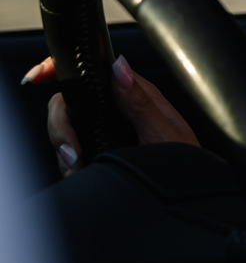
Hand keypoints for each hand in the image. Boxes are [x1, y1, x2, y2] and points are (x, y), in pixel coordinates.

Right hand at [24, 55, 198, 177]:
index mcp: (137, 96)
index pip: (95, 72)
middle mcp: (119, 111)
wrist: (188, 195)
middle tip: (73, 150)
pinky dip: (70, 164)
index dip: (64, 69)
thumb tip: (119, 67)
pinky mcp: (99, 152)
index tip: (41, 75)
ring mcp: (107, 132)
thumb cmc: (187, 164)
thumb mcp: (165, 134)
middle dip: (61, 126)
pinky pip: (71, 152)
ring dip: (64, 148)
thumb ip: (140, 102)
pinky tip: (81, 171)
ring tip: (80, 164)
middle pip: (70, 102)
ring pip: (66, 130)